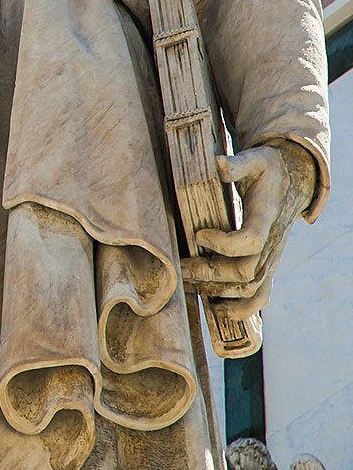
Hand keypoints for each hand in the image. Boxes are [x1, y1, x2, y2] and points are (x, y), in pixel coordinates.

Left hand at [182, 142, 316, 318]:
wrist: (290, 181)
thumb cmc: (267, 170)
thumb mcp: (255, 159)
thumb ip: (237, 164)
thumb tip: (216, 164)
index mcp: (267, 217)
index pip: (251, 241)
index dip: (223, 243)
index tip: (198, 233)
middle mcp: (272, 243)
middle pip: (245, 272)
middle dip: (209, 272)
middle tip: (179, 265)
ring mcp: (271, 257)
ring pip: (250, 289)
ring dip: (218, 291)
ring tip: (187, 284)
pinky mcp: (267, 264)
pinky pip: (261, 297)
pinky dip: (241, 309)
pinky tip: (217, 310)